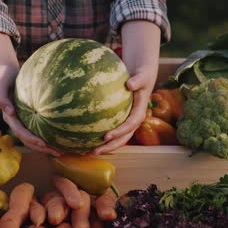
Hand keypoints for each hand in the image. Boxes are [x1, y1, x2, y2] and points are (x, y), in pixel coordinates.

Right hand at [0, 32, 61, 155]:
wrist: (6, 74)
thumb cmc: (4, 78)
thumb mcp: (1, 84)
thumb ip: (0, 97)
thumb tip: (8, 111)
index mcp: (9, 117)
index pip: (20, 132)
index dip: (31, 139)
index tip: (43, 143)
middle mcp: (16, 122)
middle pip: (28, 140)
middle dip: (42, 148)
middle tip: (58, 153)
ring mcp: (23, 121)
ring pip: (33, 138)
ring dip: (46, 146)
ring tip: (62, 151)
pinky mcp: (29, 118)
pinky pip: (38, 130)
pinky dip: (48, 136)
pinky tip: (60, 138)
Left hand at [93, 21, 160, 153]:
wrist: (143, 76)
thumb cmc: (141, 75)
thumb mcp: (142, 76)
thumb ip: (138, 80)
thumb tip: (130, 84)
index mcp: (139, 112)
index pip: (131, 125)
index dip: (120, 132)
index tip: (106, 136)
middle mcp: (133, 120)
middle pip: (123, 138)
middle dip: (109, 147)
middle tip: (94, 151)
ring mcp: (127, 121)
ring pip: (117, 138)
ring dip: (104, 146)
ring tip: (86, 152)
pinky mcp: (120, 119)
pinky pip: (110, 129)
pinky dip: (99, 135)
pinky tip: (84, 138)